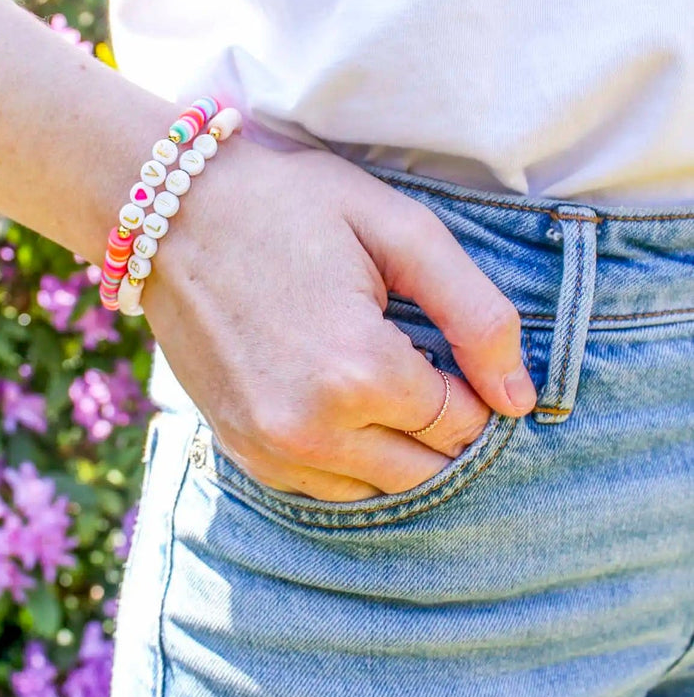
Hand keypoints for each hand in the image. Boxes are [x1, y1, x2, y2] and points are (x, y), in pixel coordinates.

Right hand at [140, 138, 536, 501]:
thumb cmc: (290, 205)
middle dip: (442, 424)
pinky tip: (339, 402)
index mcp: (361, 371)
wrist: (173, 214)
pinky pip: (325, 490)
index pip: (464, 424)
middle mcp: (313, 429)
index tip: (445, 344)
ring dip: (399, 448)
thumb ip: (476, 313)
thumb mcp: (400, 230)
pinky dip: (350, 460)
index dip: (472, 386)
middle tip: (420, 362)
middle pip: (428, 469)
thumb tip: (523, 398)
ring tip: (380, 380)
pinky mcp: (241, 452)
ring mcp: (270, 448)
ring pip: (380, 489)